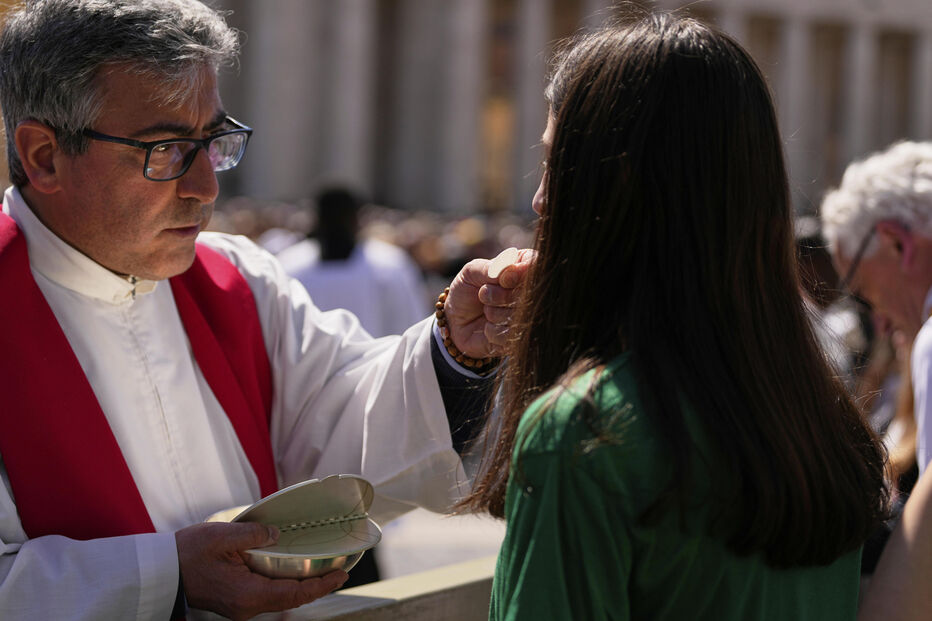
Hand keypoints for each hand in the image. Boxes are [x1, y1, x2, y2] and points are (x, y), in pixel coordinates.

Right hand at [176, 522, 347, 620]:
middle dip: (317, 586)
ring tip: (323, 570)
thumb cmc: (188, 554)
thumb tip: (277, 533)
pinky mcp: (238, 600)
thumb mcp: (221, 536)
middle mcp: (248, 606)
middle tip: (339, 571)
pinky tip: (295, 571)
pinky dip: (286, 584)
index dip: (320, 586)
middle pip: (292, 599)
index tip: (341, 575)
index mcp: (247, 594)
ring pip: (281, 598)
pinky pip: (269, 594)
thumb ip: (253, 534)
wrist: (163, 570)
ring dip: (302, 586)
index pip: (294, 594)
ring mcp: (242, 606)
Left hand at [444, 249, 533, 358]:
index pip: (535, 268)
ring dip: (494, 314)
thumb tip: (510, 273)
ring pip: (520, 317)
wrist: (455, 322)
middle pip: (529, 295)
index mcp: (525, 267)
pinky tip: (487, 327)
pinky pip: (511, 336)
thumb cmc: (467, 291)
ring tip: (485, 310)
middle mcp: (532, 293)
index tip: (502, 281)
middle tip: (483, 294)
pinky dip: (492, 332)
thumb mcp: (472, 272)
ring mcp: (529, 318)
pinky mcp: (521, 339)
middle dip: (501, 296)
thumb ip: (492, 268)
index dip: (519, 276)